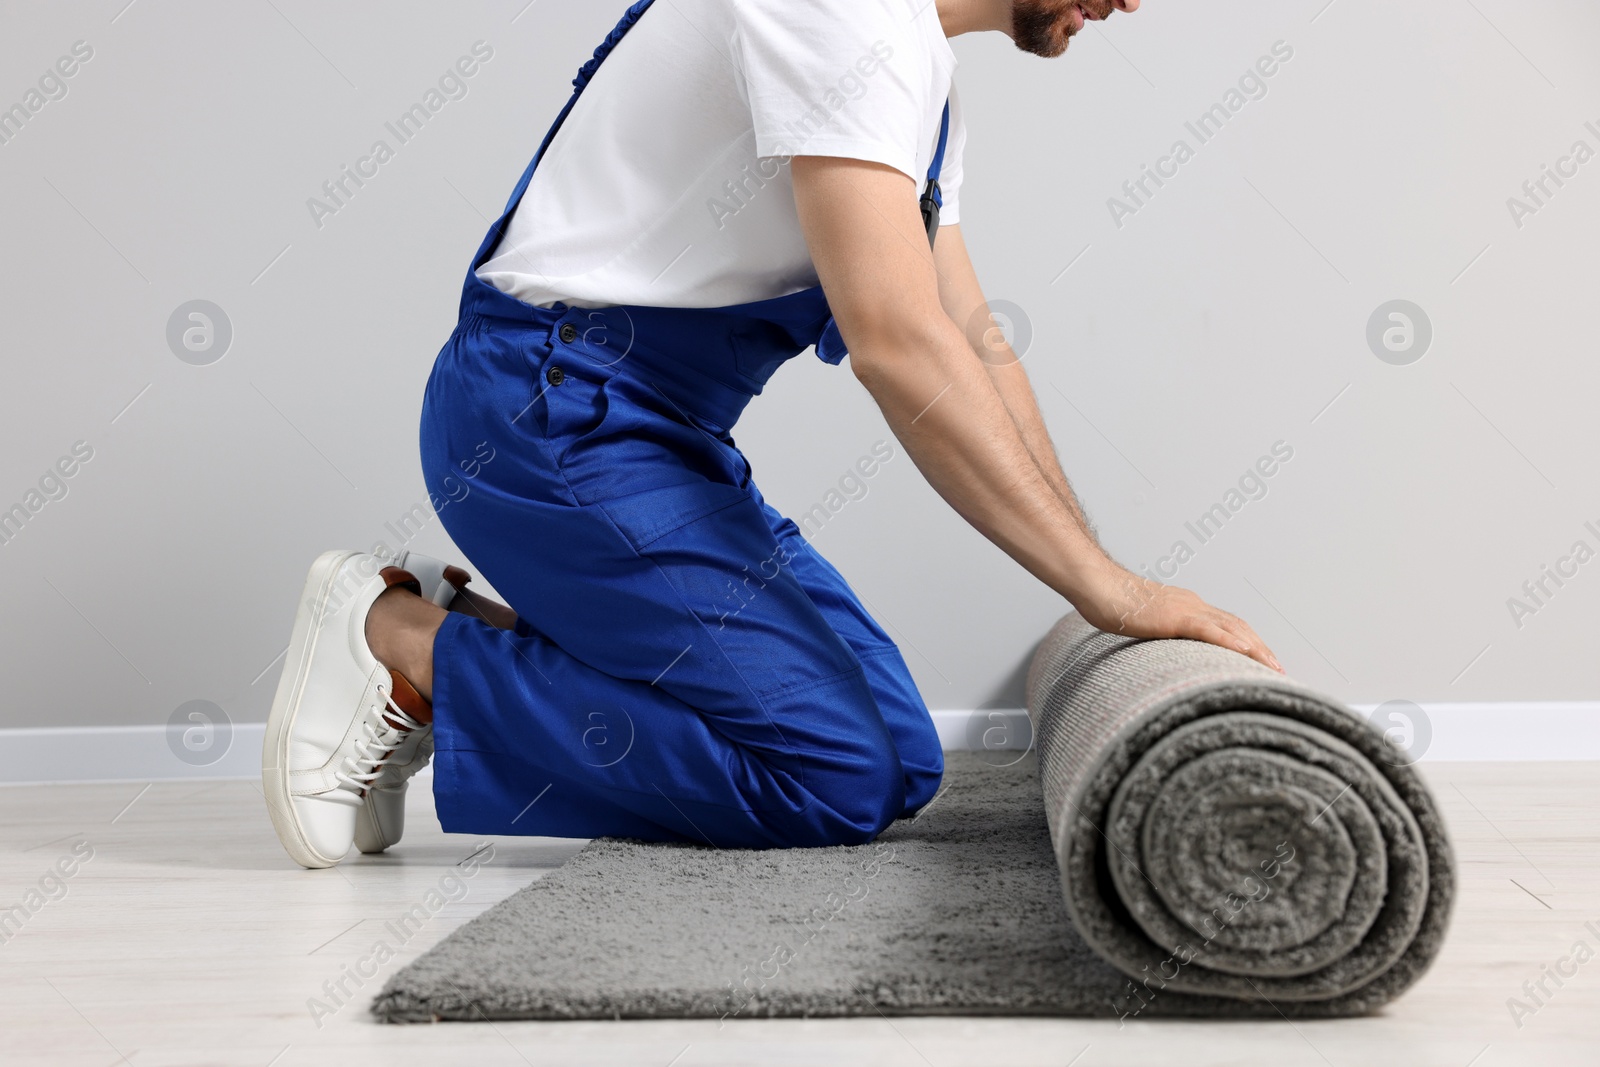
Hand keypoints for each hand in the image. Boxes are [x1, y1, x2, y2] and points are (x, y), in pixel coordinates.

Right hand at [1071, 565, 1284, 673]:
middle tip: (1278, 668)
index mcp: (1187, 606)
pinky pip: (1209, 630)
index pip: (1226, 624)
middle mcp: (1193, 605)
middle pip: (1237, 626)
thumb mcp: (1143, 623)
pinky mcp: (1176, 617)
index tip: (1261, 660)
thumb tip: (1165, 654)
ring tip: (1273, 666)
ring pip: (1231, 628)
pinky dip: (1231, 642)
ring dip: (1256, 648)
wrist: (1099, 588)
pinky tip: (1247, 653)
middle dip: (1261, 647)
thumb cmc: (1112, 605)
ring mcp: (1186, 609)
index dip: (1248, 641)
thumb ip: (1160, 635)